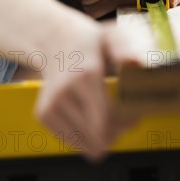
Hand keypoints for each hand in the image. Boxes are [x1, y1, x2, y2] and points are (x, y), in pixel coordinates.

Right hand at [34, 12, 140, 162]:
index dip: (126, 124)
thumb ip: (124, 48)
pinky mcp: (43, 115)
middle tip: (125, 117)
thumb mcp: (112, 36)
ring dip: (102, 136)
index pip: (108, 120)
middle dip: (117, 132)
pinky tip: (91, 116)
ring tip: (109, 115)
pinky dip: (85, 135)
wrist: (55, 40)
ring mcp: (51, 105)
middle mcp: (64, 92)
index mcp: (85, 75)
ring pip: (86, 144)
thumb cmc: (91, 41)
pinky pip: (73, 141)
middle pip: (98, 136)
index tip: (136, 115)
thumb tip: (134, 61)